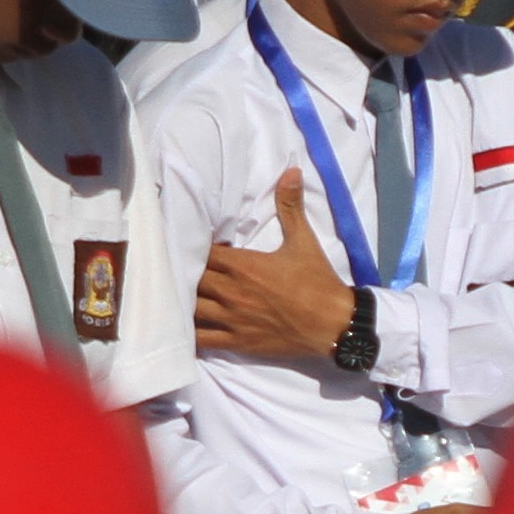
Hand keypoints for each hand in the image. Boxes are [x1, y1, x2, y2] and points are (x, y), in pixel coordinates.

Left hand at [194, 172, 361, 361]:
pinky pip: (202, 340)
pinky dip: (189, 335)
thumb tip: (291, 171)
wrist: (334, 324)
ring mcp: (232, 319)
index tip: (196, 247)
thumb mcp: (304, 241)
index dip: (196, 249)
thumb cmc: (318, 282)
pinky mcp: (237, 342)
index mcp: (244, 266)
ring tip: (178, 297)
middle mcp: (232, 292)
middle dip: (185, 274)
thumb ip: (290, 207)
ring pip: (191, 309)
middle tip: (182, 271)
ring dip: (183, 302)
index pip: (203, 253)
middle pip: (191, 280)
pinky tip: (182, 329)